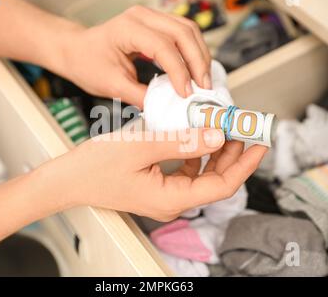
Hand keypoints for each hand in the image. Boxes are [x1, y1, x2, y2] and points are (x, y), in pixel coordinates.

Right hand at [35, 129, 266, 220]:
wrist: (68, 179)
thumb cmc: (96, 167)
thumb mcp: (141, 147)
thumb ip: (182, 142)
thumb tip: (216, 135)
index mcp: (171, 198)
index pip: (222, 185)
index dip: (245, 164)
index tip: (260, 143)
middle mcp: (172, 201)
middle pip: (216, 180)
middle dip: (233, 153)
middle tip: (244, 128)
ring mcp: (165, 195)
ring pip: (203, 174)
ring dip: (216, 151)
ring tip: (224, 127)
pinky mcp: (157, 186)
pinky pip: (186, 171)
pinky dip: (197, 153)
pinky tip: (197, 135)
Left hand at [55, 6, 211, 107]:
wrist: (76, 51)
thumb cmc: (87, 63)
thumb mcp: (111, 85)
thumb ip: (140, 96)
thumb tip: (166, 107)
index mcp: (127, 27)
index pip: (163, 46)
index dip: (179, 71)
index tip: (187, 93)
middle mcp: (142, 16)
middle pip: (183, 32)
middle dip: (198, 61)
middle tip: (204, 87)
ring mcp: (150, 17)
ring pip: (188, 30)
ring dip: (200, 55)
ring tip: (203, 80)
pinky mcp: (156, 25)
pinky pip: (183, 33)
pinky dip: (193, 51)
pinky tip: (195, 69)